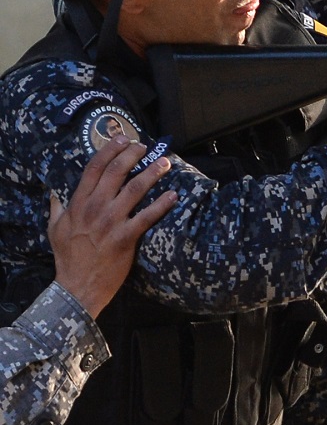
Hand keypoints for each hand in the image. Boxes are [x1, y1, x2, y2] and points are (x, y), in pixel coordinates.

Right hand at [50, 139, 177, 316]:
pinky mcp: (126, 238)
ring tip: (164, 162)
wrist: (77, 286)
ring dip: (152, 173)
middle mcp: (95, 208)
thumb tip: (55, 192)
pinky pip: (148, 216)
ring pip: (135, 189)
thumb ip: (57, 208)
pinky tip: (174, 195)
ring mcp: (111, 222)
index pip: (94, 168)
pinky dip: (162, 204)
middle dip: (133, 154)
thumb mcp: (54, 229)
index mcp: (77, 204)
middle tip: (145, 146)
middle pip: (116, 172)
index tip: (123, 138)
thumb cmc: (67, 257)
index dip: (110, 150)